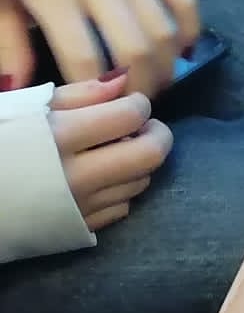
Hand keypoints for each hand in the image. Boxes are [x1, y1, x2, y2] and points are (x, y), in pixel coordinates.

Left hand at [0, 0, 200, 96]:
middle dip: (140, 88)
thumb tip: (17, 89)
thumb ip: (9, 43)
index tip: (98, 109)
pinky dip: (190, 34)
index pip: (84, 59)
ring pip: (165, 33)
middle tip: (135, 104)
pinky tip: (181, 53)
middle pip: (135, 51)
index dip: (96, 93)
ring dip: (166, 68)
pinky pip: (186, 5)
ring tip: (156, 84)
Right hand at [49, 72, 172, 232]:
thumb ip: (74, 96)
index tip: (131, 102)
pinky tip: (102, 177)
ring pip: (140, 181)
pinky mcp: (77, 230)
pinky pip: (121, 207)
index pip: (129, 116)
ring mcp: (80, 207)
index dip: (138, 104)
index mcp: (58, 137)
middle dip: (156, 133)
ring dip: (138, 161)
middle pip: (150, 154)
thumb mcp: (17, 108)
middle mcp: (76, 175)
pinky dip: (121, 188)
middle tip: (144, 125)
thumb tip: (122, 82)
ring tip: (117, 148)